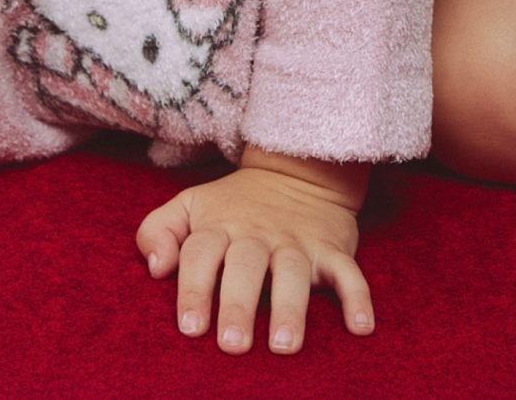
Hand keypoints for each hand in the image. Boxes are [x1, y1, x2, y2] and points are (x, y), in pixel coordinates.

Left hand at [136, 165, 375, 353]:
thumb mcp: (189, 205)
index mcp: (220, 226)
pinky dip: (358, 298)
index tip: (190, 328)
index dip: (193, 289)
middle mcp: (258, 234)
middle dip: (238, 305)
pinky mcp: (333, 249)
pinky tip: (361, 327)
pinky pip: (349, 272)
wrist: (297, 170)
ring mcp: (298, 242)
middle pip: (246, 266)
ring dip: (291, 309)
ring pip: (294, 274)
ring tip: (284, 345)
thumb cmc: (233, 204)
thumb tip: (154, 268)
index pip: (200, 254)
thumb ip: (157, 230)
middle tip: (232, 345)